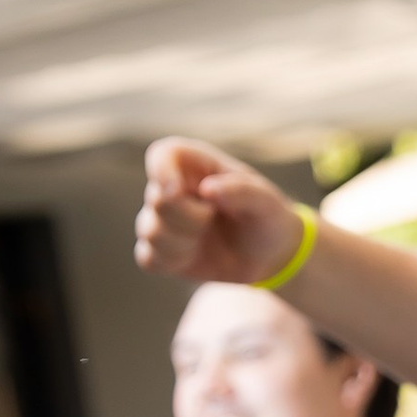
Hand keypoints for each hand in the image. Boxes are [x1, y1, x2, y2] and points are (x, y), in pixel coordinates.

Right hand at [134, 137, 305, 285]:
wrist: (268, 256)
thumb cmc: (267, 218)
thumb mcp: (267, 203)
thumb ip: (242, 192)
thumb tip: (207, 190)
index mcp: (197, 166)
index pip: (163, 154)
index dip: (162, 171)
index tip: (177, 191)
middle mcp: (174, 188)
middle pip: (156, 199)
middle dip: (187, 218)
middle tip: (213, 218)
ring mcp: (164, 220)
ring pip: (149, 231)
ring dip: (182, 243)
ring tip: (206, 238)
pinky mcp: (161, 250)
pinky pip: (148, 258)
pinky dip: (171, 262)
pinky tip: (191, 257)